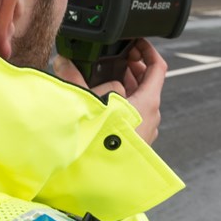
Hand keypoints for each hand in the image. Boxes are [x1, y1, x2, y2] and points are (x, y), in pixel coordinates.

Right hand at [52, 39, 166, 143]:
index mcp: (148, 102)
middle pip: (148, 83)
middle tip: (117, 57)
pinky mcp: (136, 141)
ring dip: (125, 85)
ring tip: (106, 77)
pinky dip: (122, 103)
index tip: (135, 42)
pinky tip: (103, 103)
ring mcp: (145, 130)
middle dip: (132, 67)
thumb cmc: (102, 141)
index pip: (158, 68)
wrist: (102, 178)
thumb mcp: (86, 102)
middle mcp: (152, 116)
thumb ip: (74, 78)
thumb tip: (62, 61)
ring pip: (139, 100)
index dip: (147, 50)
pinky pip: (133, 116)